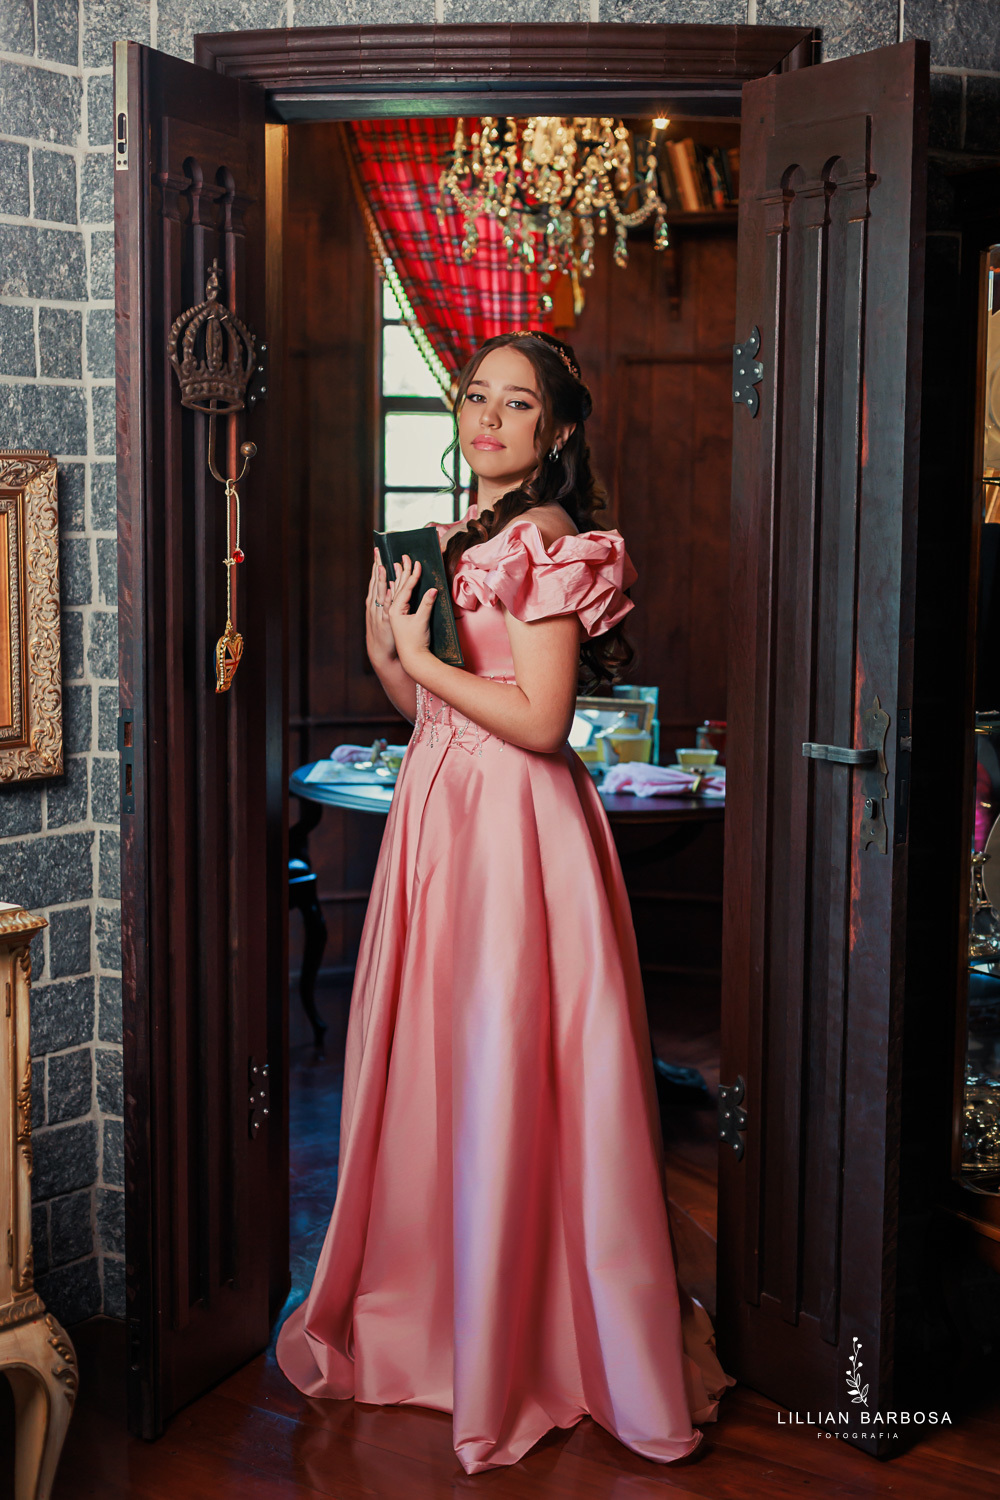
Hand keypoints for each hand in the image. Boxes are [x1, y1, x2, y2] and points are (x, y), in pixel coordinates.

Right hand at [365, 550, 397, 665]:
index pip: (378, 579)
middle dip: (377, 565)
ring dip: (380, 579)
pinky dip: (385, 596)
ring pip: (380, 592)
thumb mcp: (387, 614)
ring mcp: (379, 612)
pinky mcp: (385, 620)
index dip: (378, 565)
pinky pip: (387, 606)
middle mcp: (376, 605)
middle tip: (377, 550)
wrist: (382, 653)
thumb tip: (393, 585)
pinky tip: (386, 588)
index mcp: (377, 601)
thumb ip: (389, 598)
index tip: (378, 551)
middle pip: (377, 581)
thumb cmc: (388, 634)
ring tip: (380, 565)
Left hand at [385, 555, 436, 671]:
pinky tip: (394, 583)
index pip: (405, 588)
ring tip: (396, 564)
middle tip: (404, 557)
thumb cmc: (416, 642)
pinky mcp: (398, 618)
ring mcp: (394, 614)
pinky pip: (397, 598)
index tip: (416, 563)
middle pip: (398, 586)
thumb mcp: (422, 622)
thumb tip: (433, 589)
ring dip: (398, 577)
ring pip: (396, 591)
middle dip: (402, 571)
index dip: (412, 575)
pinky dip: (397, 589)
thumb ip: (426, 604)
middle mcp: (392, 610)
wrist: (412, 658)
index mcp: (395, 609)